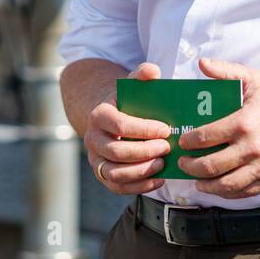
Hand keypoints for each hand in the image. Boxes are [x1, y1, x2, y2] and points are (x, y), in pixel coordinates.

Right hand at [83, 62, 171, 194]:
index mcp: (99, 115)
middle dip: (144, 152)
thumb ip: (142, 75)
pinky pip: (118, 187)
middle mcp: (92, 139)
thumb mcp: (132, 84)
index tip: (165, 129)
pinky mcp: (103, 175)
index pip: (120, 125)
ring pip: (115, 173)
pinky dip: (139, 186)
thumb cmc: (126, 101)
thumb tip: (153, 71)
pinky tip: (159, 179)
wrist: (108, 118)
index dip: (144, 129)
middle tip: (166, 147)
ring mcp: (96, 159)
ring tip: (162, 163)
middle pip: (116, 151)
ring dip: (141, 171)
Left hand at [177, 57, 259, 198]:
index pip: (206, 138)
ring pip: (226, 184)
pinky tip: (218, 187)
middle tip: (183, 163)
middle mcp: (253, 147)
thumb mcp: (254, 79)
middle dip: (191, 167)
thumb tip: (201, 63)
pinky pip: (245, 192)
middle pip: (211, 166)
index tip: (182, 142)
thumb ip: (226, 71)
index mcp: (244, 122)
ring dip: (206, 185)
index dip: (189, 142)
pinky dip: (227, 193)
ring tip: (196, 180)